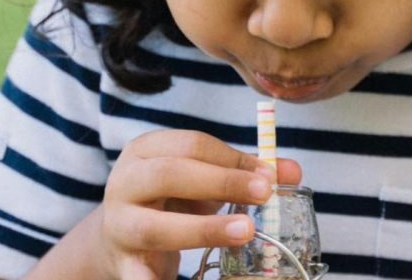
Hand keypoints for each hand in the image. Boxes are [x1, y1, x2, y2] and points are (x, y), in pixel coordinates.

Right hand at [95, 129, 303, 279]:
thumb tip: (292, 172)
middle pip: (169, 175)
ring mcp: (119, 225)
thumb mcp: (204, 177)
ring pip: (154, 227)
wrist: (120, 236)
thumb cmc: (171, 198)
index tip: (269, 175)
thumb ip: (245, 172)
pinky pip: (136, 274)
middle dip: (221, 182)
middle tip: (264, 194)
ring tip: (245, 232)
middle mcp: (125, 183)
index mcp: (146, 151)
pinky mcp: (122, 262)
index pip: (191, 145)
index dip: (232, 159)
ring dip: (203, 230)